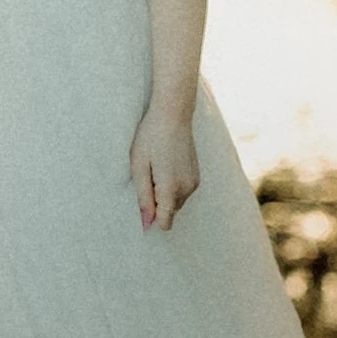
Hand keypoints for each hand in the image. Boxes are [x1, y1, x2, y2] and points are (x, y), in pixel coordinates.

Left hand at [131, 107, 199, 233]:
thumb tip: (146, 223)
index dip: (151, 217)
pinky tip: (166, 163)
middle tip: (149, 175)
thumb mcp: (139, 167)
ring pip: (176, 202)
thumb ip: (143, 197)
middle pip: (170, 212)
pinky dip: (173, 185)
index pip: (165, 222)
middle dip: (157, 201)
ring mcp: (194, 182)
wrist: (173, 114)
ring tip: (158, 167)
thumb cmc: (150, 138)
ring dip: (165, 192)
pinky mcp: (197, 175)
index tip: (143, 199)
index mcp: (171, 188)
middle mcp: (187, 189)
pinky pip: (182, 191)